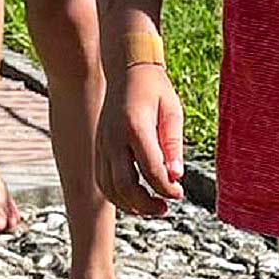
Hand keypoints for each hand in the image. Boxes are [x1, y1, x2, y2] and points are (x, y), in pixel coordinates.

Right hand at [96, 62, 184, 216]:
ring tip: (154, 207)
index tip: (179, 193)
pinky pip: (104, 182)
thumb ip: (173, 145)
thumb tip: (176, 177)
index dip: (166, 188)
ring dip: (131, 205)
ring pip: (110, 188)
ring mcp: (102, 145)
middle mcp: (113, 138)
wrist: (126, 70)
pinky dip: (118, 197)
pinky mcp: (99, 150)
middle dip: (146, 204)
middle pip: (125, 185)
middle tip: (165, 207)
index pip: (150, 169)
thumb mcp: (172, 112)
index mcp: (134, 127)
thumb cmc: (155, 90)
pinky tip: (137, 200)